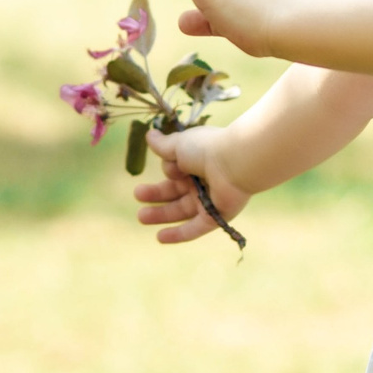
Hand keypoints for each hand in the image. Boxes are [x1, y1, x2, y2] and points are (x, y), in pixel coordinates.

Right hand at [133, 125, 252, 244]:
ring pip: (181, 211)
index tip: (170, 167)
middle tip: (138, 195)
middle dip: (155, 195)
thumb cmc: (206, 149)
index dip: (168, 169)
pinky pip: (194, 229)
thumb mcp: (179, 145)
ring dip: (161, 214)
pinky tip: (160, 238)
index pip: (175, 171)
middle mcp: (203, 182)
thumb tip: (149, 134)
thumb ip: (163, 145)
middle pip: (175, 192)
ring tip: (141, 217)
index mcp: (196, 162)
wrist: (234, 163)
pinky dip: (178, 234)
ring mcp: (209, 201)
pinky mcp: (215, 216)